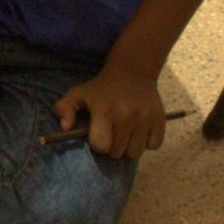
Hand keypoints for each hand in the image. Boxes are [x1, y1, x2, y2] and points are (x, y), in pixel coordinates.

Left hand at [54, 67, 168, 158]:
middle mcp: (126, 116)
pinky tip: (140, 131)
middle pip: (118, 153)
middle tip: (113, 134)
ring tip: (126, 134)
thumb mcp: (78, 93)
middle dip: (113, 147)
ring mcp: (145, 118)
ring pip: (136, 152)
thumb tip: (65, 128)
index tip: (99, 135)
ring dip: (129, 147)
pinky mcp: (160, 120)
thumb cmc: (102, 88)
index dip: (98, 144)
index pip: (101, 146)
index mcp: (104, 112)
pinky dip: (147, 142)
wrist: (132, 70)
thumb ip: (64, 109)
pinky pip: (154, 145)